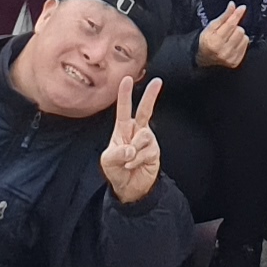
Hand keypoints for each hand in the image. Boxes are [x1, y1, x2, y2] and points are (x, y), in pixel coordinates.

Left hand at [99, 74, 165, 201]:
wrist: (130, 188)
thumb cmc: (116, 170)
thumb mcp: (108, 161)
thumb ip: (117, 153)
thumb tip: (131, 148)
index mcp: (122, 129)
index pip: (123, 109)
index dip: (124, 94)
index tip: (126, 79)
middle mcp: (136, 131)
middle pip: (144, 110)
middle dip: (151, 95)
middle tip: (158, 81)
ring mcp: (147, 140)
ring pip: (144, 136)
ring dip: (134, 151)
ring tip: (129, 161)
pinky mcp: (154, 151)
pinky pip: (147, 151)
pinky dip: (137, 160)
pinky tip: (134, 165)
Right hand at [197, 1, 249, 71]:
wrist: (204, 58)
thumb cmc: (207, 40)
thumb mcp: (211, 26)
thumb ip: (224, 16)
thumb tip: (232, 5)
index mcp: (215, 41)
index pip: (230, 24)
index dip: (237, 15)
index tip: (242, 8)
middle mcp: (223, 51)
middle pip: (239, 30)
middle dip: (235, 28)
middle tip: (228, 31)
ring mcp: (230, 58)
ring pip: (245, 38)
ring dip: (239, 35)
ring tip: (230, 38)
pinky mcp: (235, 62)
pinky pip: (246, 46)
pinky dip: (241, 42)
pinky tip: (233, 44)